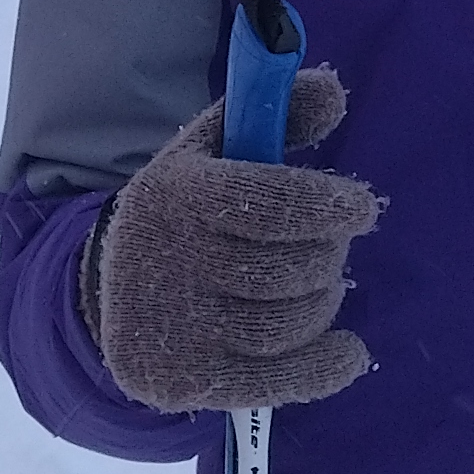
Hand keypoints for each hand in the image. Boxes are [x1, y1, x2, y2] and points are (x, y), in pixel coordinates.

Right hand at [84, 66, 382, 409]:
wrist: (112, 296)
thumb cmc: (184, 214)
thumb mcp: (213, 153)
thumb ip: (276, 116)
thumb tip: (334, 90)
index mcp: (179, 195)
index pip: (265, 201)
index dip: (325, 204)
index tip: (360, 208)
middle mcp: (171, 262)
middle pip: (288, 269)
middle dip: (327, 256)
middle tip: (329, 249)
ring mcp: (179, 329)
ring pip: (290, 323)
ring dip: (323, 302)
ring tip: (316, 287)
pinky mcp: (191, 383)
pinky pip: (282, 381)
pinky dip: (328, 367)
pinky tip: (346, 350)